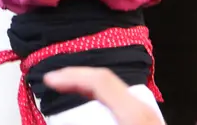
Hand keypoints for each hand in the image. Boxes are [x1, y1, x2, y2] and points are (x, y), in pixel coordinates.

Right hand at [44, 67, 164, 124]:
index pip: (99, 80)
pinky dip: (99, 97)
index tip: (49, 80)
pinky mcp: (147, 121)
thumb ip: (90, 120)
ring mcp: (146, 114)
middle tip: (54, 82)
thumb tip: (66, 121)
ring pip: (111, 89)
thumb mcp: (125, 123)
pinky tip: (89, 104)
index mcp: (134, 113)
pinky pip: (118, 101)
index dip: (71, 76)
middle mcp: (141, 109)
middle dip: (76, 78)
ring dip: (86, 86)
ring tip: (66, 89)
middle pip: (104, 80)